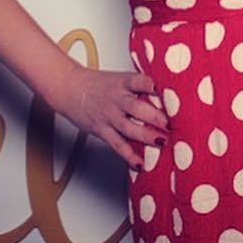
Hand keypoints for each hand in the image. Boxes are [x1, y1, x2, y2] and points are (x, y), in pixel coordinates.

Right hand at [51, 61, 170, 169]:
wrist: (71, 89)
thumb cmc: (100, 84)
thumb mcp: (121, 78)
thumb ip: (140, 85)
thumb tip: (168, 91)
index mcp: (124, 82)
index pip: (141, 81)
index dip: (154, 86)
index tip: (169, 91)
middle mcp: (117, 99)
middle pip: (137, 108)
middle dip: (156, 117)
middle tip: (171, 123)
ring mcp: (109, 116)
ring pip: (129, 128)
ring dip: (146, 136)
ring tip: (162, 142)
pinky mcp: (102, 130)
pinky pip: (117, 145)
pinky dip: (129, 156)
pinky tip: (140, 163)